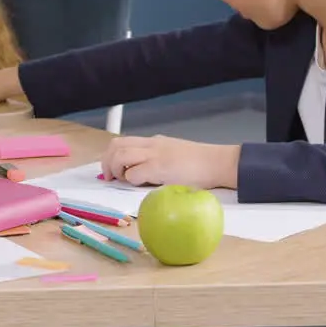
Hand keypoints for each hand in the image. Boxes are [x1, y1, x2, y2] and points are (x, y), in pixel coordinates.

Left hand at [100, 135, 239, 189]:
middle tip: (111, 178)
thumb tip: (141, 174)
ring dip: (116, 170)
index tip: (112, 170)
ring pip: (120, 156)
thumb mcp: (174, 155)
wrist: (217, 162)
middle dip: (107, 162)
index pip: (123, 142)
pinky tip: (141, 184)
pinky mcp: (159, 167)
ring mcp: (154, 155)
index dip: (111, 156)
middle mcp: (151, 145)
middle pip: (116, 146)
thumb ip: (157, 161)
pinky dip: (132, 180)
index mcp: (154, 142)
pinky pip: (134, 173)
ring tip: (123, 181)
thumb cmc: (200, 164)